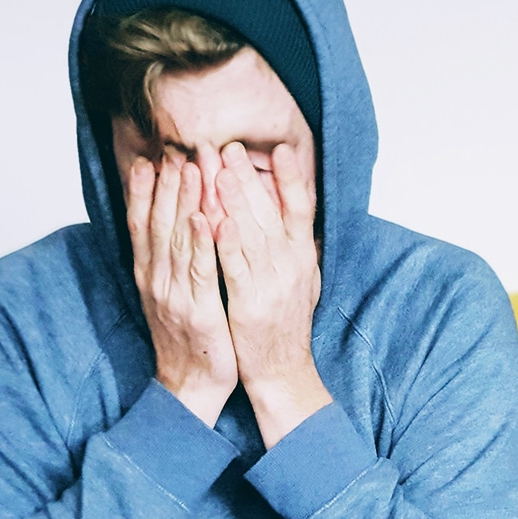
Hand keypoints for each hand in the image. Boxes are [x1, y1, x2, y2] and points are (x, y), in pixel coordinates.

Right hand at [127, 154, 237, 426]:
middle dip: (166, 185)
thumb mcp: (171, 294)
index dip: (144, 191)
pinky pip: (200, 270)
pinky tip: (204, 217)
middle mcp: (156, 280)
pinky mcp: (199, 310)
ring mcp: (175, 295)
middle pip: (158, 224)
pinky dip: (200, 242)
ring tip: (190, 168)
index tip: (149, 158)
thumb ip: (169, 260)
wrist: (190, 386)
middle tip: (174, 149)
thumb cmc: (188, 337)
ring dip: (183, 201)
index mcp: (150, 275)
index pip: (142, 225)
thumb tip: (171, 224)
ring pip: (177, 239)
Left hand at [214, 142, 329, 447]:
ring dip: (235, 200)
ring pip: (252, 233)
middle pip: (271, 212)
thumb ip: (295, 246)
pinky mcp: (250, 304)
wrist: (283, 371)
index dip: (292, 177)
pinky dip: (226, 243)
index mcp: (303, 257)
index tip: (280, 148)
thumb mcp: (303, 279)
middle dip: (248, 177)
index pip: (302, 208)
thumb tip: (295, 211)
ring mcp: (272, 284)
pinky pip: (236, 268)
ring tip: (218, 169)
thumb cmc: (286, 324)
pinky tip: (213, 220)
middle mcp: (292, 266)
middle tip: (229, 147)